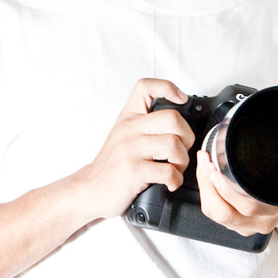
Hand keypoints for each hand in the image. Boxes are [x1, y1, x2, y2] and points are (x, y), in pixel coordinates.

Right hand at [81, 78, 195, 219]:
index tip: (181, 100)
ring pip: (173, 144)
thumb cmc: (112, 164)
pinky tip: (170, 183)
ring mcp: (130, 149)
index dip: (168, 88)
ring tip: (175, 169)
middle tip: (182, 150)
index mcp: (129, 117)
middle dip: (187, 137)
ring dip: (182, 161)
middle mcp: (129, 128)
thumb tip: (179, 123)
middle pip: (173, 118)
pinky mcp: (133, 170)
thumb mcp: (124, 135)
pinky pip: (168, 171)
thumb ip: (146, 125)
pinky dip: (176, 180)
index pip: (145, 87)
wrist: (90, 189)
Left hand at [196, 150, 277, 235]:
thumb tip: (253, 136)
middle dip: (209, 188)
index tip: (215, 171)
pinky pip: (212, 211)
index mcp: (274, 210)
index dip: (227, 192)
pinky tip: (204, 175)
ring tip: (203, 164)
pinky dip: (205, 192)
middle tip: (206, 165)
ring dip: (204, 187)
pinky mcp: (233, 225)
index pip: (248, 208)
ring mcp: (244, 227)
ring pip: (215, 213)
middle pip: (225, 214)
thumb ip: (272, 163)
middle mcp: (258, 222)